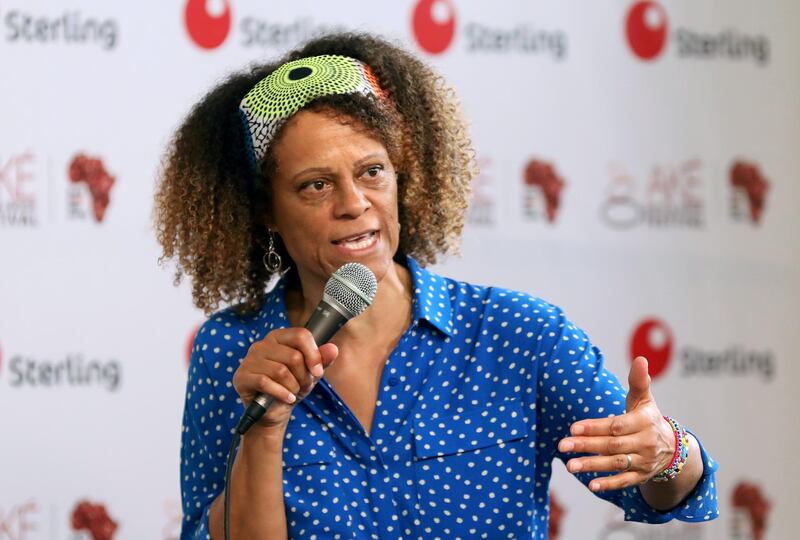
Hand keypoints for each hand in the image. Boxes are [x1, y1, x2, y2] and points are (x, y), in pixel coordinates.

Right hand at [232, 328, 337, 429]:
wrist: (274, 411)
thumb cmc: (291, 386)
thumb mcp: (310, 373)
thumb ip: (322, 360)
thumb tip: (333, 349)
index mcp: (278, 337)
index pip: (301, 335)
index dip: (313, 355)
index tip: (317, 371)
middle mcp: (261, 345)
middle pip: (293, 356)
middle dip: (303, 376)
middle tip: (303, 386)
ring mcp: (249, 360)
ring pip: (281, 371)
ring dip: (293, 386)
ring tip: (293, 392)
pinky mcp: (241, 377)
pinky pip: (265, 382)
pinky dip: (281, 393)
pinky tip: (286, 398)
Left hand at [557, 356, 675, 491]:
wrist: (673, 448)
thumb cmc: (647, 418)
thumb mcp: (644, 400)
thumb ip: (638, 381)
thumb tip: (640, 359)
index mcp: (643, 422)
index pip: (616, 425)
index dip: (594, 426)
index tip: (572, 427)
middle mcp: (645, 443)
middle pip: (612, 445)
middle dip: (587, 446)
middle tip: (562, 446)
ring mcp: (644, 461)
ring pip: (617, 464)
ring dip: (593, 465)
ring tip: (570, 466)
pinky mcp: (642, 476)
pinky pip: (625, 481)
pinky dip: (609, 484)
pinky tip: (591, 484)